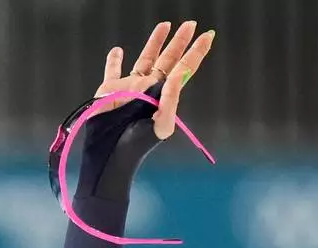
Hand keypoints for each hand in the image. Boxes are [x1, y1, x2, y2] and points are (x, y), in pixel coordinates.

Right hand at [93, 20, 214, 139]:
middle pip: (168, 60)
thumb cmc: (136, 145)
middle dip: (180, 41)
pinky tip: (118, 50)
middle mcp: (148, 88)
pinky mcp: (109, 90)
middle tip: (191, 23)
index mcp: (163, 95)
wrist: (108, 154)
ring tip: (165, 24)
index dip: (196, 52)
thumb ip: (171, 99)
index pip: (184, 69)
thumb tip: (179, 73)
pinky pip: (112, 71)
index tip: (208, 35)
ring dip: (155, 43)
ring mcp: (129, 88)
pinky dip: (114, 60)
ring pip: (145, 59)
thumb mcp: (160, 125)